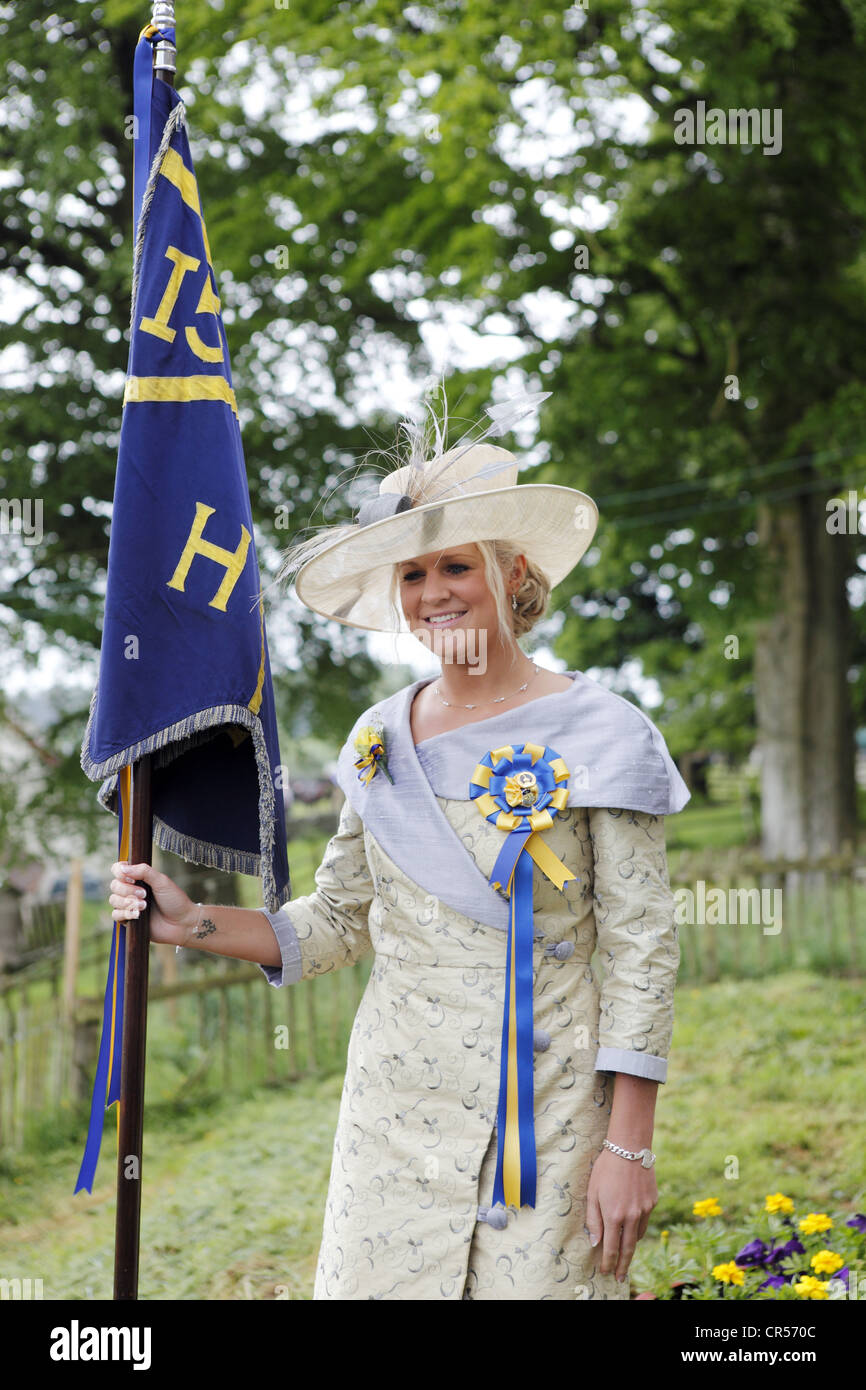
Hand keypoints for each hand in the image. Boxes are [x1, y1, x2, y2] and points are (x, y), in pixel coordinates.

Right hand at [108, 860, 199, 947]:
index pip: (118, 869)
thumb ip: (143, 871)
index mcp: (139, 878)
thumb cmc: (175, 900)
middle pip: (114, 885)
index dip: (119, 871)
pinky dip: (125, 914)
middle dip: (127, 890)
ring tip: (144, 906)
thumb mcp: (161, 881)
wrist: (182, 923)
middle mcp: (132, 890)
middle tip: (144, 894)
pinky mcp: (128, 920)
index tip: (130, 877)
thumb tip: (123, 867)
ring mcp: (129, 905)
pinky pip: (115, 915)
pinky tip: (137, 915)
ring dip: (127, 902)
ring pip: (113, 900)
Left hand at [586, 1145, 657, 1283]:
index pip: (611, 1247)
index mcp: (614, 1215)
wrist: (629, 1148)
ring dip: (631, 1247)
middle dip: (623, 1265)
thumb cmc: (606, 1168)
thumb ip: (594, 1219)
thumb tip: (595, 1242)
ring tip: (625, 1254)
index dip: (608, 1262)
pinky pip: (645, 1221)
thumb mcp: (592, 1192)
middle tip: (620, 1277)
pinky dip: (638, 1228)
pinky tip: (632, 1228)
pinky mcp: (653, 1202)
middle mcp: (631, 1216)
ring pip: (638, 1236)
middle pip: (628, 1248)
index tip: (605, 1271)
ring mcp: (644, 1209)